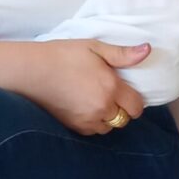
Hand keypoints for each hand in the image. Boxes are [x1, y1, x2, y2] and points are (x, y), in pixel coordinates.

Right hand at [30, 40, 150, 135]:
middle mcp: (102, 107)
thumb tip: (147, 50)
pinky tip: (84, 107)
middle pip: (124, 118)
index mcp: (111, 87)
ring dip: (108, 117)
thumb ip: (122, 54)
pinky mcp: (74, 126)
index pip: (137, 106)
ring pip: (109, 127)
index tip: (126, 91)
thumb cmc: (62, 55)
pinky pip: (93, 131)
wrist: (31, 70)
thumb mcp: (93, 47)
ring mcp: (87, 119)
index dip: (135, 100)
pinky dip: (94, 122)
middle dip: (122, 108)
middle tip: (110, 94)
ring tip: (96, 101)